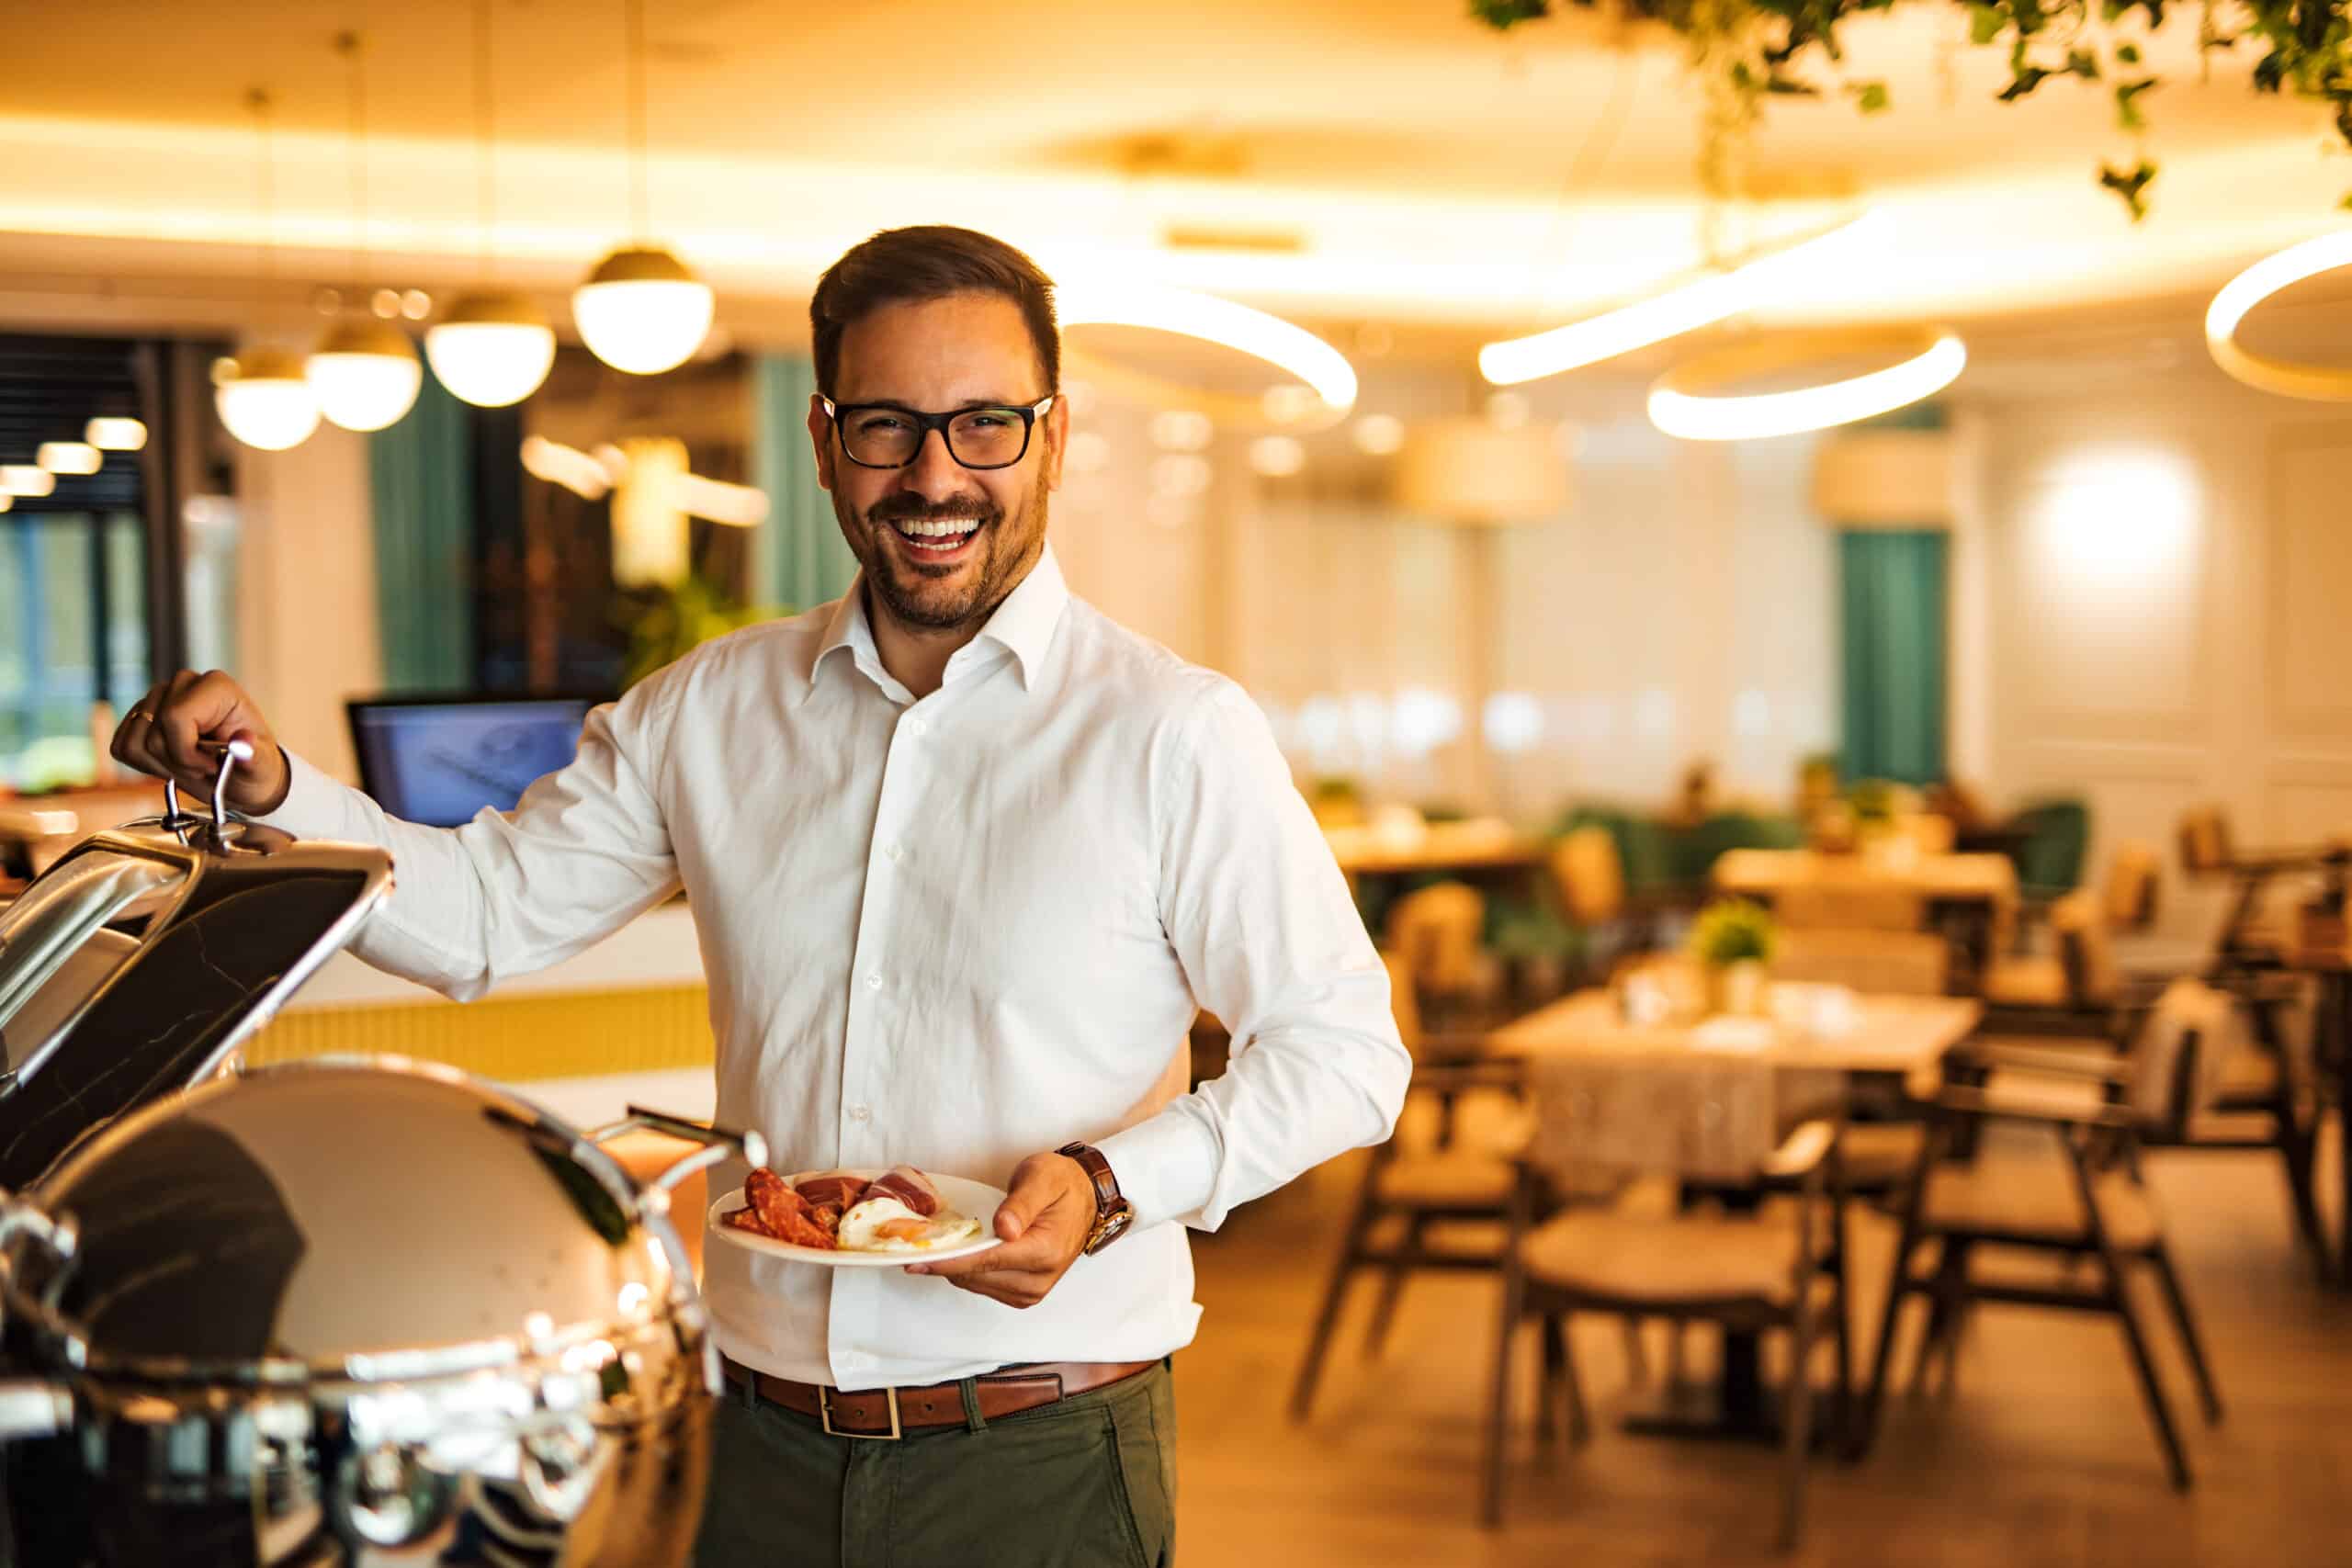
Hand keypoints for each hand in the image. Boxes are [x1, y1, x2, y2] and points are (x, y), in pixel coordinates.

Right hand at [110, 669, 291, 815]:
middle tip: (204, 768)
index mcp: (215, 686)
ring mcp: (157, 697)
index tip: (210, 766)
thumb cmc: (253, 767)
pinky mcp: (139, 716)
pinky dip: (144, 764)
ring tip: (190, 764)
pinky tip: (171, 762)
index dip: (186, 751)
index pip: (175, 716)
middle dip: (177, 762)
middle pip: (154, 733)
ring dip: (161, 765)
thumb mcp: (262, 767)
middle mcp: (183, 683)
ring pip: (135, 742)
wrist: (239, 775)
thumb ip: (253, 755)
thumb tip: (244, 741)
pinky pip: (121, 746)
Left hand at [906, 1150, 1095, 1307]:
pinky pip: (983, 1287)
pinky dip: (967, 1272)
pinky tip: (960, 1253)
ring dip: (954, 1267)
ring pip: (976, 1285)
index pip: (987, 1261)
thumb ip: (1021, 1203)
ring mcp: (1031, 1292)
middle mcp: (1039, 1280)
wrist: (1084, 1199)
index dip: (949, 1260)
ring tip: (937, 1245)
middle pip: (977, 1277)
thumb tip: (1003, 1229)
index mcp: (1045, 1251)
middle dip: (945, 1262)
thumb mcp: (1042, 1177)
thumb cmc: (1062, 1184)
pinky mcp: (1024, 1295)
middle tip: (917, 1243)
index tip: (918, 1260)